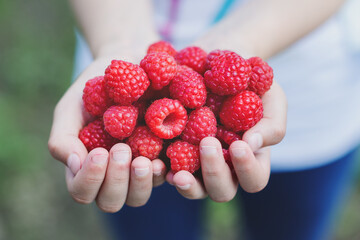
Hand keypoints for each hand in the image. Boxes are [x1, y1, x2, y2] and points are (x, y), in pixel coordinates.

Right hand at [48, 56, 166, 211]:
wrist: (129, 64)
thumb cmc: (95, 87)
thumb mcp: (71, 107)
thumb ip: (64, 137)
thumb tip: (75, 165)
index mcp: (86, 166)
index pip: (82, 190)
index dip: (90, 179)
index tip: (100, 152)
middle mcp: (112, 174)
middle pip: (111, 201)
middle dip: (116, 181)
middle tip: (121, 150)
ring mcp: (137, 169)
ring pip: (138, 197)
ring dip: (139, 183)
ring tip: (144, 160)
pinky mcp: (162, 159)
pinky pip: (164, 179)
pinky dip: (163, 174)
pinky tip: (162, 159)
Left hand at [166, 81, 286, 200]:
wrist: (219, 69)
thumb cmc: (252, 86)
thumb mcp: (271, 98)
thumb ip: (270, 124)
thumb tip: (252, 144)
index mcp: (250, 159)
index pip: (254, 179)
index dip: (247, 169)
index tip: (238, 144)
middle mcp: (225, 168)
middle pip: (223, 191)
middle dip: (215, 172)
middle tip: (207, 144)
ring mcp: (199, 165)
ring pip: (196, 190)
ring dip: (188, 185)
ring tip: (178, 174)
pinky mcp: (177, 155)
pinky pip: (171, 173)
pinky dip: (164, 174)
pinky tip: (159, 165)